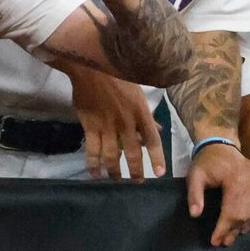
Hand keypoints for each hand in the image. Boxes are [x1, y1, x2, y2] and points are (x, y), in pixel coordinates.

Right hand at [67, 63, 165, 178]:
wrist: (91, 68)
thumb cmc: (118, 78)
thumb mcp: (138, 95)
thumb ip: (147, 116)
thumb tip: (159, 130)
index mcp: (140, 112)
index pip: (153, 139)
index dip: (156, 157)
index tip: (159, 173)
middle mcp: (126, 122)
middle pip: (133, 152)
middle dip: (136, 170)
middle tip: (137, 182)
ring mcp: (107, 126)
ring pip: (112, 155)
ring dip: (114, 171)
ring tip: (116, 181)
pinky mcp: (90, 126)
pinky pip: (92, 150)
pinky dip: (93, 164)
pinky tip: (95, 173)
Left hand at [186, 139, 249, 246]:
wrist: (222, 145)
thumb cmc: (207, 163)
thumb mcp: (194, 176)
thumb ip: (194, 195)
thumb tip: (195, 215)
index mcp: (235, 178)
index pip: (231, 210)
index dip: (223, 228)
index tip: (215, 241)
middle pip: (245, 213)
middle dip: (233, 231)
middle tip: (223, 243)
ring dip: (244, 226)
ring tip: (233, 237)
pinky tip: (245, 225)